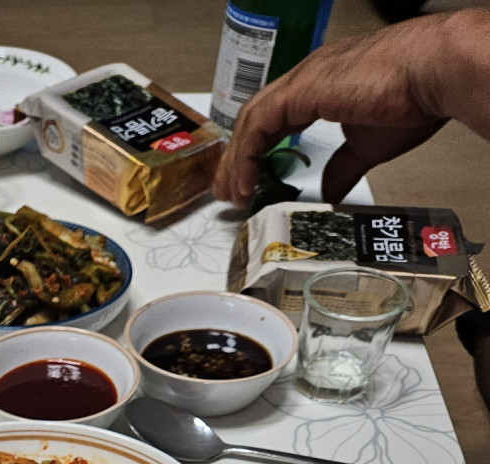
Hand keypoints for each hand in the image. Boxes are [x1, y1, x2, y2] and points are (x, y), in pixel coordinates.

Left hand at [213, 16, 462, 206]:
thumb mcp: (368, 146)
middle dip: (237, 158)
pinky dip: (247, 154)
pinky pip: (259, 125)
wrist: (432, 74)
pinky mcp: (302, 90)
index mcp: (320, 86)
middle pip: (255, 119)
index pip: (273, 119)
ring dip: (236, 160)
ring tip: (231, 194)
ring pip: (251, 121)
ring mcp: (302, 81)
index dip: (255, 151)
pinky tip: (244, 181)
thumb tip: (331, 190)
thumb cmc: (413, 99)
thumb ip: (343, 167)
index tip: (246, 183)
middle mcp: (306, 79)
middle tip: (227, 193)